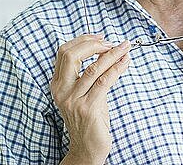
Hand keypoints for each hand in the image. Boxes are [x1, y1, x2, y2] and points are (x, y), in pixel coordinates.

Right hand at [51, 34, 130, 164]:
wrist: (87, 146)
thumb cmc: (90, 117)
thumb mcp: (85, 92)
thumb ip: (90, 73)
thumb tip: (108, 50)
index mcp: (58, 84)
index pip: (64, 53)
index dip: (83, 40)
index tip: (101, 36)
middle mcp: (61, 91)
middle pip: (71, 55)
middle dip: (94, 44)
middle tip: (112, 42)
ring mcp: (73, 100)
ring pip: (92, 68)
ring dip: (112, 55)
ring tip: (125, 48)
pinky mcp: (87, 108)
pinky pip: (104, 81)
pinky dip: (117, 68)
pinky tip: (125, 62)